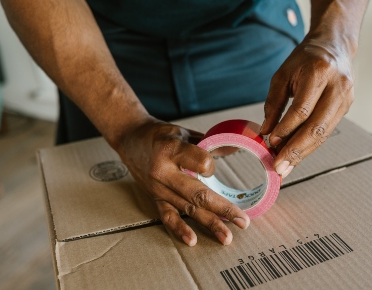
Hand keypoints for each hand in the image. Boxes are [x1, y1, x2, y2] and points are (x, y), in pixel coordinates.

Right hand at [115, 118, 249, 245]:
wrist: (129, 138)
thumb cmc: (158, 134)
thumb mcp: (183, 132)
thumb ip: (207, 143)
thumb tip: (233, 151)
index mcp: (172, 149)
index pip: (201, 163)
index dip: (212, 166)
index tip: (213, 165)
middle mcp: (164, 172)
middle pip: (198, 194)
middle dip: (223, 209)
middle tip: (243, 221)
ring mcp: (158, 188)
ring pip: (187, 209)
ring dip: (209, 224)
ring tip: (226, 237)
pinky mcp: (154, 198)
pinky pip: (168, 216)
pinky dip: (180, 230)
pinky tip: (192, 240)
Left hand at [260, 40, 354, 177]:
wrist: (334, 47)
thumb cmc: (305, 59)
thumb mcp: (283, 74)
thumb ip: (274, 103)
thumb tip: (265, 132)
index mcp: (320, 72)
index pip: (303, 108)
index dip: (286, 128)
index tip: (271, 142)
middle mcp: (338, 86)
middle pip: (317, 126)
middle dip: (296, 150)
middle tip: (279, 167)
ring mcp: (345, 99)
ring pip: (323, 134)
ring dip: (303, 153)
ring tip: (285, 167)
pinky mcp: (346, 108)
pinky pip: (326, 131)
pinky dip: (310, 145)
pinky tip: (296, 155)